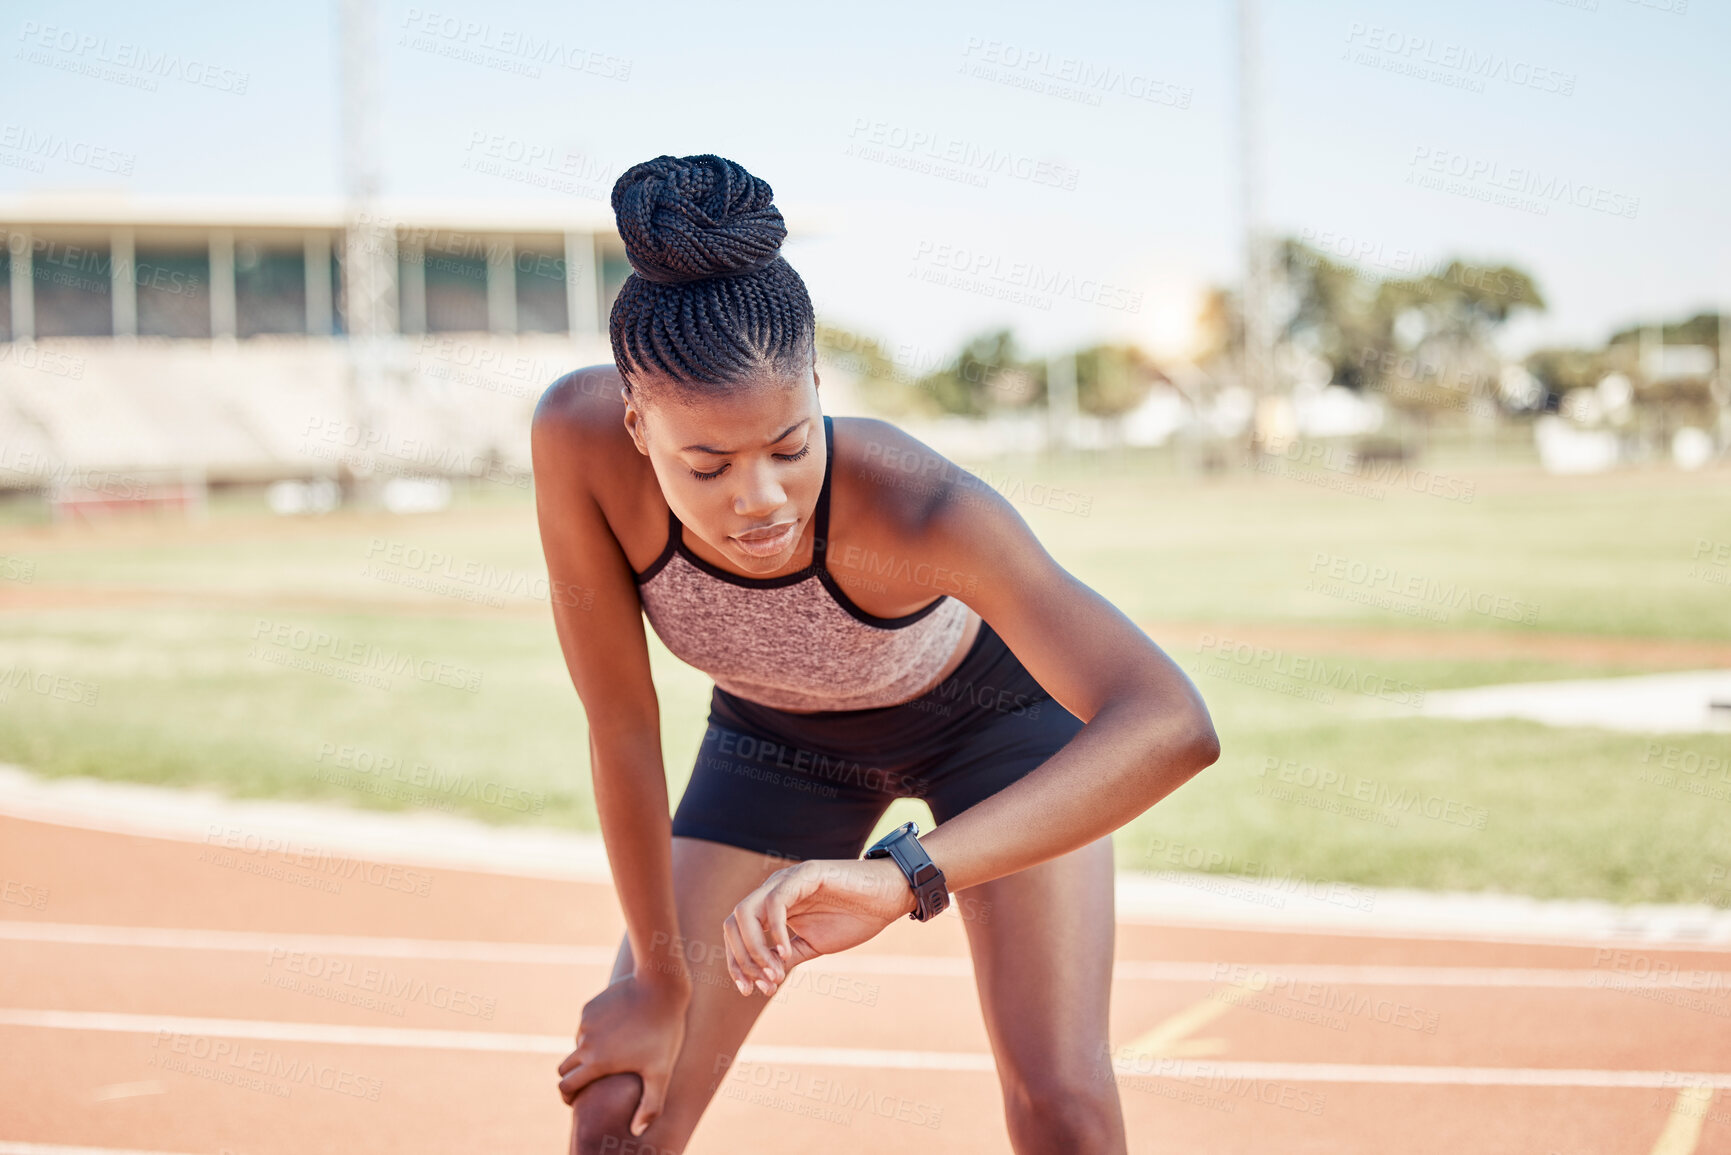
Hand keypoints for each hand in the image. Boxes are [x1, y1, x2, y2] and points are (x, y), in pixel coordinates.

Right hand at [557, 972, 687, 1135]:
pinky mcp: (590, 1006)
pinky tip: (616, 1029)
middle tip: (587, 1082)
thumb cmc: (664, 1031)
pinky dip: (594, 1031)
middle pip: (565, 1067)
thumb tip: (637, 1132)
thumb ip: (650, 1105)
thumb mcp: (661, 1072)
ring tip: (610, 1053)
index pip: (566, 1086)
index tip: (574, 1100)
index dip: (567, 1096)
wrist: (659, 987)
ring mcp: (586, 1022)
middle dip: (572, 1076)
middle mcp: (585, 1042)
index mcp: (596, 1062)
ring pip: (578, 1044)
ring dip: (586, 1052)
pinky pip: (586, 1025)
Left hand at [723, 858, 916, 996]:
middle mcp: (773, 891)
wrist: (888, 897)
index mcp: (772, 907)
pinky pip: (775, 903)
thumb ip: (787, 957)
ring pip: (747, 912)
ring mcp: (787, 880)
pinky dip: (775, 931)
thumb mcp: (813, 945)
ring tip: (776, 974)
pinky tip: (788, 953)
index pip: (736, 933)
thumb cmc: (854, 917)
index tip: (748, 991)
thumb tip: (763, 979)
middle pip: (733, 923)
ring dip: (756, 949)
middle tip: (764, 985)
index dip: (737, 963)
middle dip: (742, 960)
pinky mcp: (805, 874)